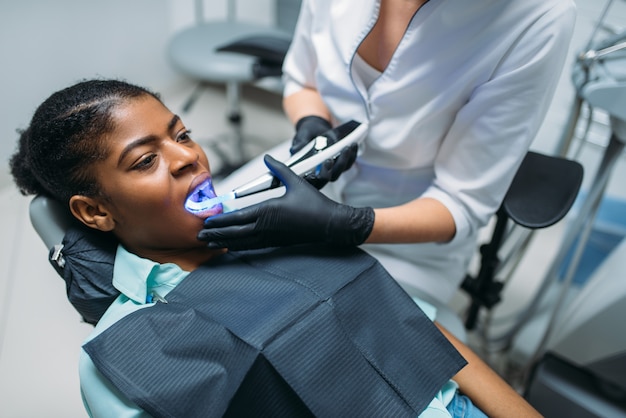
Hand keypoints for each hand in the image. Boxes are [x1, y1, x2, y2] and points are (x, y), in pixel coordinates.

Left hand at [197, 155, 373, 249]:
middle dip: (216, 234)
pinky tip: (231, 246)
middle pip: (235, 232)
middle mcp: (267, 226)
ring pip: (242, 241)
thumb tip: (266, 159)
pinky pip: (253, 246)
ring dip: (224, 242)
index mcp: (268, 210)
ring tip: (209, 243)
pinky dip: (239, 246)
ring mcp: (271, 237)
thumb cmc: (314, 203)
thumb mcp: (295, 182)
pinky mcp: (276, 242)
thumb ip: (279, 169)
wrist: (330, 224)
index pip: (238, 217)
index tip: (206, 221)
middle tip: (199, 235)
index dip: (220, 220)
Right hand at [291, 116, 357, 188]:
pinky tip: (353, 145)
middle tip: (330, 159)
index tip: (317, 170)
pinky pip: (347, 164)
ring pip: (338, 172)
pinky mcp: (339, 164)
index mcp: (305, 170)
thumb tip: (295, 149)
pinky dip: (351, 155)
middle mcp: (318, 172)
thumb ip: (299, 143)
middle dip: (331, 170)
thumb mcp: (301, 136)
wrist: (315, 128)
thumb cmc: (306, 134)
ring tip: (347, 147)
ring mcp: (330, 169)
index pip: (310, 181)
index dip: (315, 179)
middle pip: (326, 178)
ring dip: (344, 161)